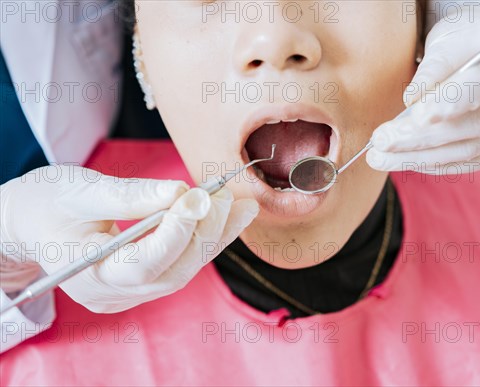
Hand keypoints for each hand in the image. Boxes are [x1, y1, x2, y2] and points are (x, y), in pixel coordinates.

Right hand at [0, 165, 257, 312]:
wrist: (32, 221)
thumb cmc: (47, 203)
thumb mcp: (81, 190)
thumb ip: (130, 194)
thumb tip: (181, 190)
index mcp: (87, 274)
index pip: (143, 264)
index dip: (177, 233)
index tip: (201, 198)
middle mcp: (111, 293)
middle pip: (172, 272)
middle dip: (205, 233)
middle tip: (224, 196)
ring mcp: (128, 293)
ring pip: (183, 270)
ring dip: (215, 237)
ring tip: (242, 207)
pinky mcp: (141, 282)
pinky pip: (180, 264)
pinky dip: (204, 239)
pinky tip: (226, 217)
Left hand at [367, 11, 479, 172]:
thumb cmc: (469, 42)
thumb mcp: (449, 39)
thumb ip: (433, 68)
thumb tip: (411, 100)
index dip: (452, 101)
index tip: (416, 114)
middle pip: (473, 126)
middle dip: (421, 137)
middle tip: (381, 140)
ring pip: (468, 151)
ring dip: (420, 157)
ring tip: (381, 157)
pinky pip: (469, 163)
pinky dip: (435, 165)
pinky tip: (405, 160)